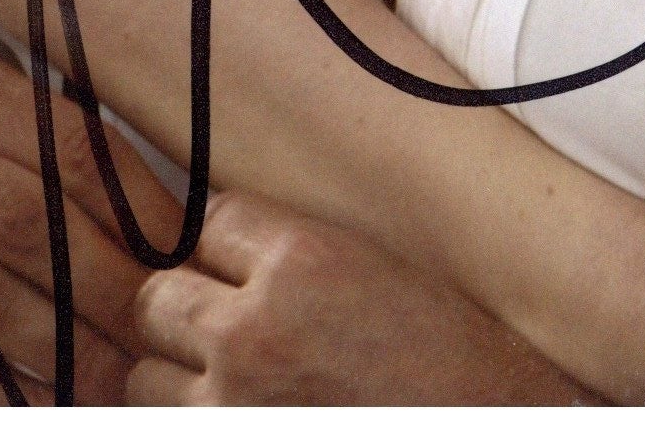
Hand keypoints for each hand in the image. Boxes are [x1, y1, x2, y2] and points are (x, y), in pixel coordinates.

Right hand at [0, 42, 183, 404]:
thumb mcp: (1, 151)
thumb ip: (76, 172)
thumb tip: (193, 237)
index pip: (66, 149)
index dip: (140, 214)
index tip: (191, 271)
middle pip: (30, 222)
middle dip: (110, 293)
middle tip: (166, 344)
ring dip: (71, 354)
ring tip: (126, 387)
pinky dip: (8, 395)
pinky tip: (56, 410)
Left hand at [130, 189, 596, 403]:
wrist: (497, 422)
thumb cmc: (456, 364)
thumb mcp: (380, 272)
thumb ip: (295, 255)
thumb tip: (223, 244)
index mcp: (303, 260)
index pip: (208, 222)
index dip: (228, 251)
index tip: (251, 273)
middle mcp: (257, 327)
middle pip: (159, 297)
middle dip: (190, 313)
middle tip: (236, 334)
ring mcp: (237, 400)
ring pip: (147, 372)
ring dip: (181, 379)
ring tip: (237, 389)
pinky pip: (165, 425)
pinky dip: (193, 419)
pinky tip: (242, 413)